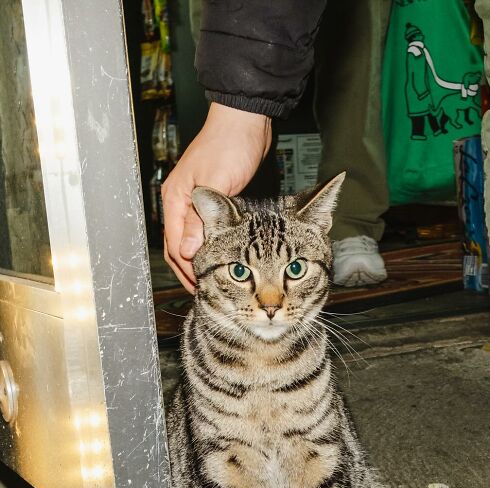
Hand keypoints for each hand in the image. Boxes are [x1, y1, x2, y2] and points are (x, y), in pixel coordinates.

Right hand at [161, 103, 271, 291]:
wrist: (246, 121)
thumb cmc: (230, 145)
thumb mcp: (216, 184)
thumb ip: (200, 219)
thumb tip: (187, 252)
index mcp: (176, 199)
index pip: (175, 246)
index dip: (187, 270)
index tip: (201, 289)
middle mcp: (182, 203)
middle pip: (179, 248)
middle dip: (190, 272)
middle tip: (206, 294)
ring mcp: (195, 203)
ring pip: (192, 242)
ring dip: (200, 263)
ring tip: (213, 284)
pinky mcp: (212, 202)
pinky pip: (206, 233)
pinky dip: (211, 249)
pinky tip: (223, 260)